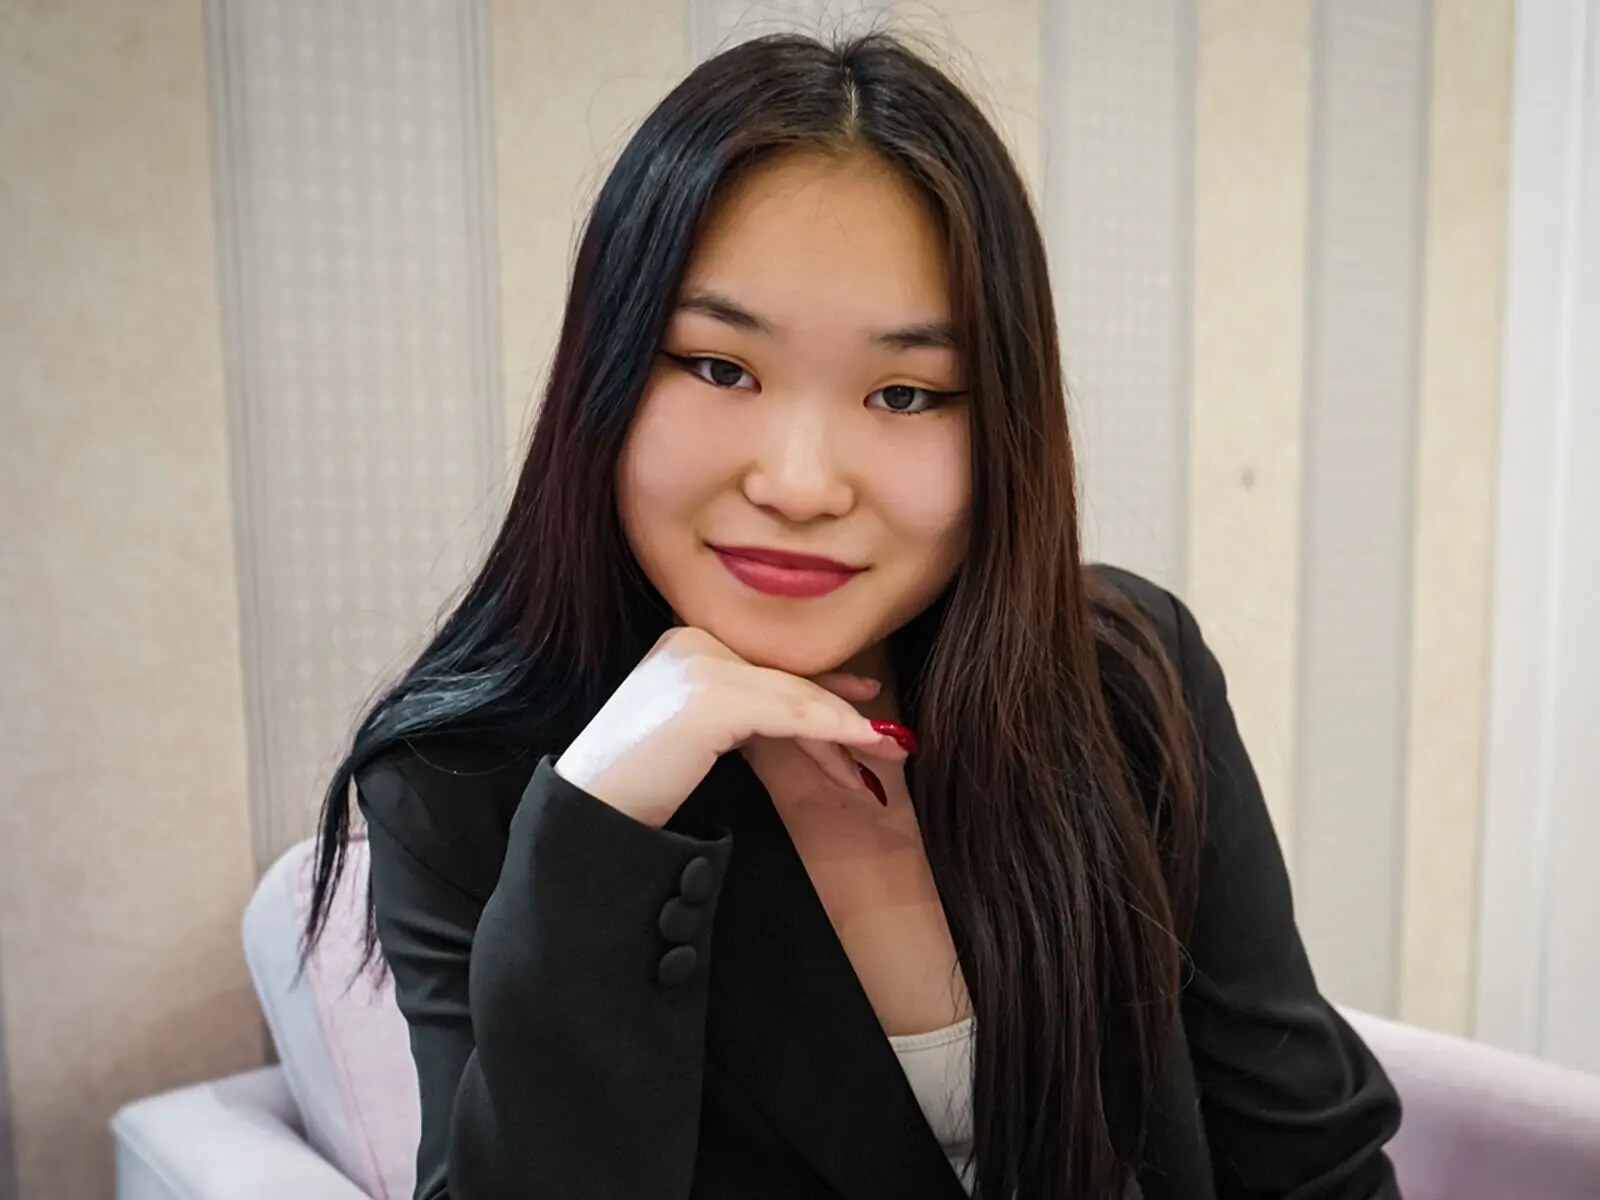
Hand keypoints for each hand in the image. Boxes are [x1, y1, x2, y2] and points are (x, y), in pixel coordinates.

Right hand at [553, 627, 906, 827]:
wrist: (592, 812)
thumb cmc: (637, 785)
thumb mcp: (694, 735)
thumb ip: (739, 715)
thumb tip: (803, 721)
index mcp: (683, 643)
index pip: (767, 664)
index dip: (820, 686)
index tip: (862, 699)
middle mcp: (692, 641)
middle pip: (784, 680)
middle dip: (839, 715)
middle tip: (887, 739)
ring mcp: (701, 664)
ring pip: (793, 696)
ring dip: (846, 729)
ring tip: (886, 753)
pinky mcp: (712, 696)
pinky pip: (789, 712)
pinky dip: (832, 729)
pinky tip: (862, 743)